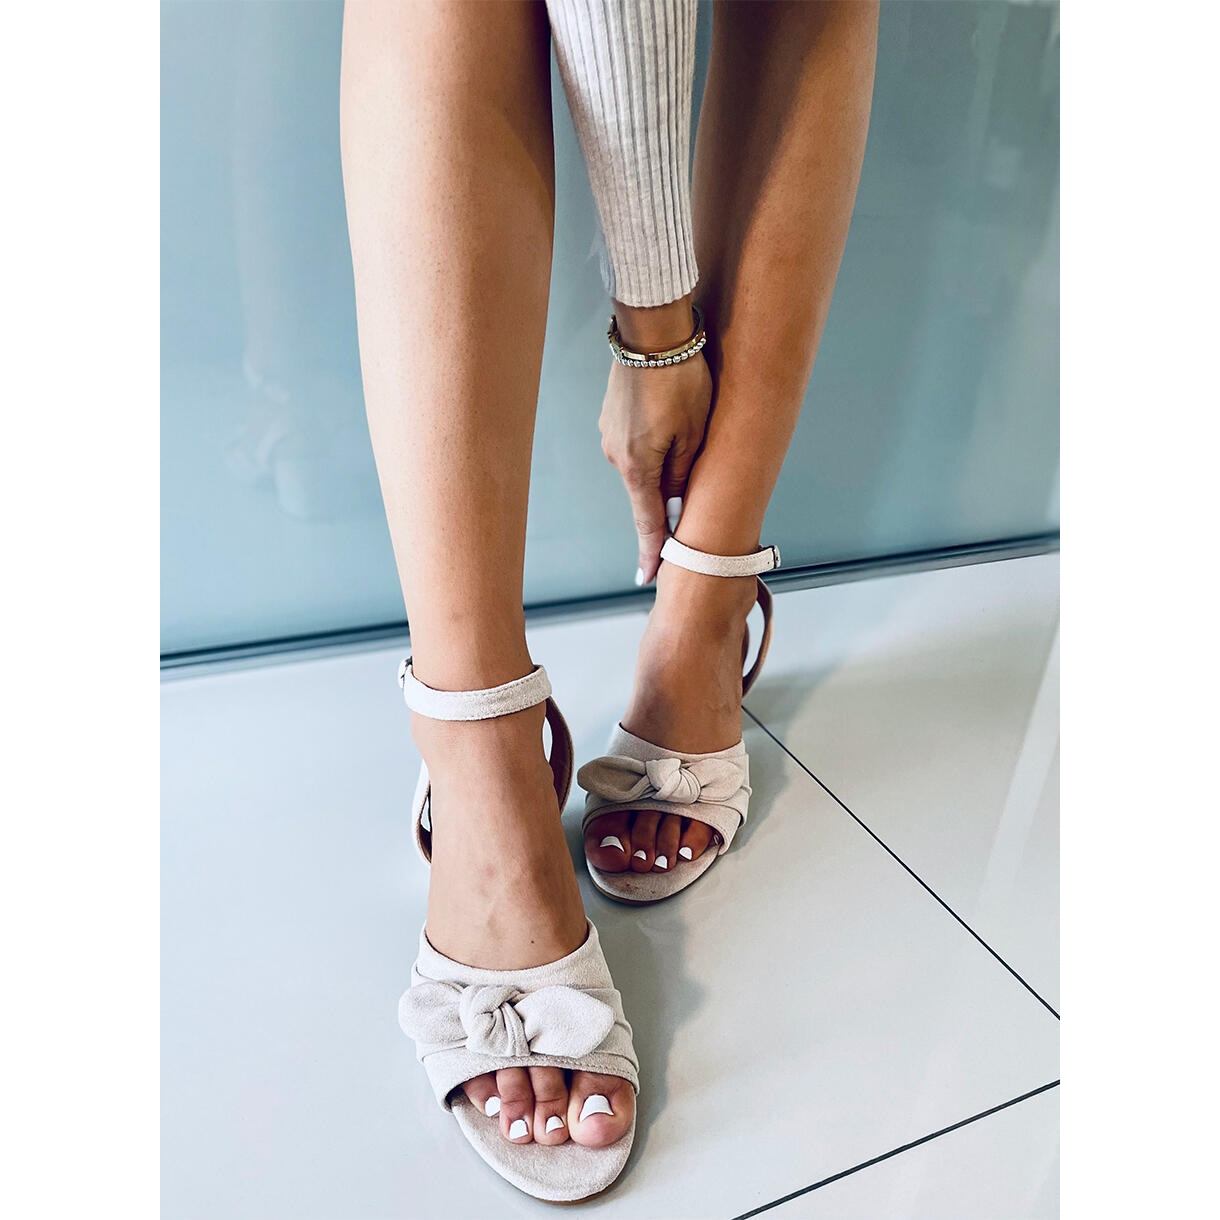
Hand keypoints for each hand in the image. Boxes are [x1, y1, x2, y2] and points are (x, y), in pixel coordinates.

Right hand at [599, 295, 713, 583]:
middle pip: (646, 492)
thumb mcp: (695, 433)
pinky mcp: (612, 417)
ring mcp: (609, 435)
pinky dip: (654, 444)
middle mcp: (616, 456)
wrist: (652, 330)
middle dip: (668, 496)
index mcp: (638, 467)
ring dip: (664, 462)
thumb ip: (685, 474)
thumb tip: (677, 500)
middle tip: (693, 483)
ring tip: (688, 433)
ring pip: (643, 466)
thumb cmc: (681, 379)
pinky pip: (636, 444)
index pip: (647, 522)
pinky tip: (670, 421)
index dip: (651, 552)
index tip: (647, 578)